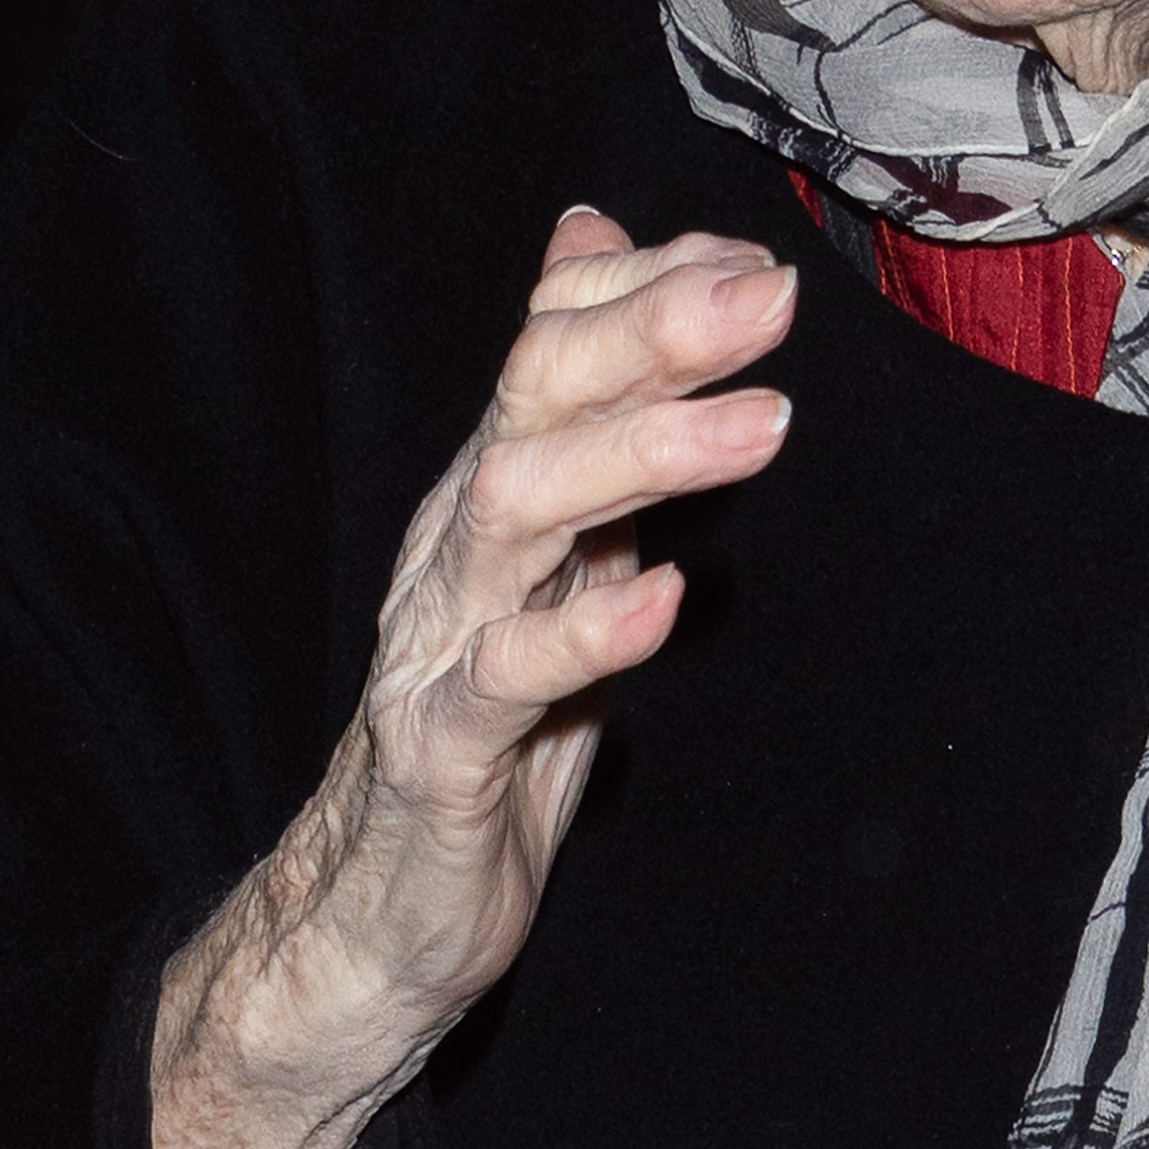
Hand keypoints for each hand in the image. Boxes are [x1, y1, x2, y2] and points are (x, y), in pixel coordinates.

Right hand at [151, 209, 795, 1148]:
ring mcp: (444, 639)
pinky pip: (506, 678)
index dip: (646, 285)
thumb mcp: (559, 548)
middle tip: (767, 296)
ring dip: (644, 453)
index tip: (754, 260)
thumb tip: (604, 242)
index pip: (548, 339)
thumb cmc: (492, 713)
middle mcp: (461, 537)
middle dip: (652, 332)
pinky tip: (665, 597)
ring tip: (763, 423)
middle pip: (536, 395)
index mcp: (496, 484)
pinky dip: (587, 632)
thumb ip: (594, 409)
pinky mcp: (444, 751)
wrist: (381, 906)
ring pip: (520, 509)